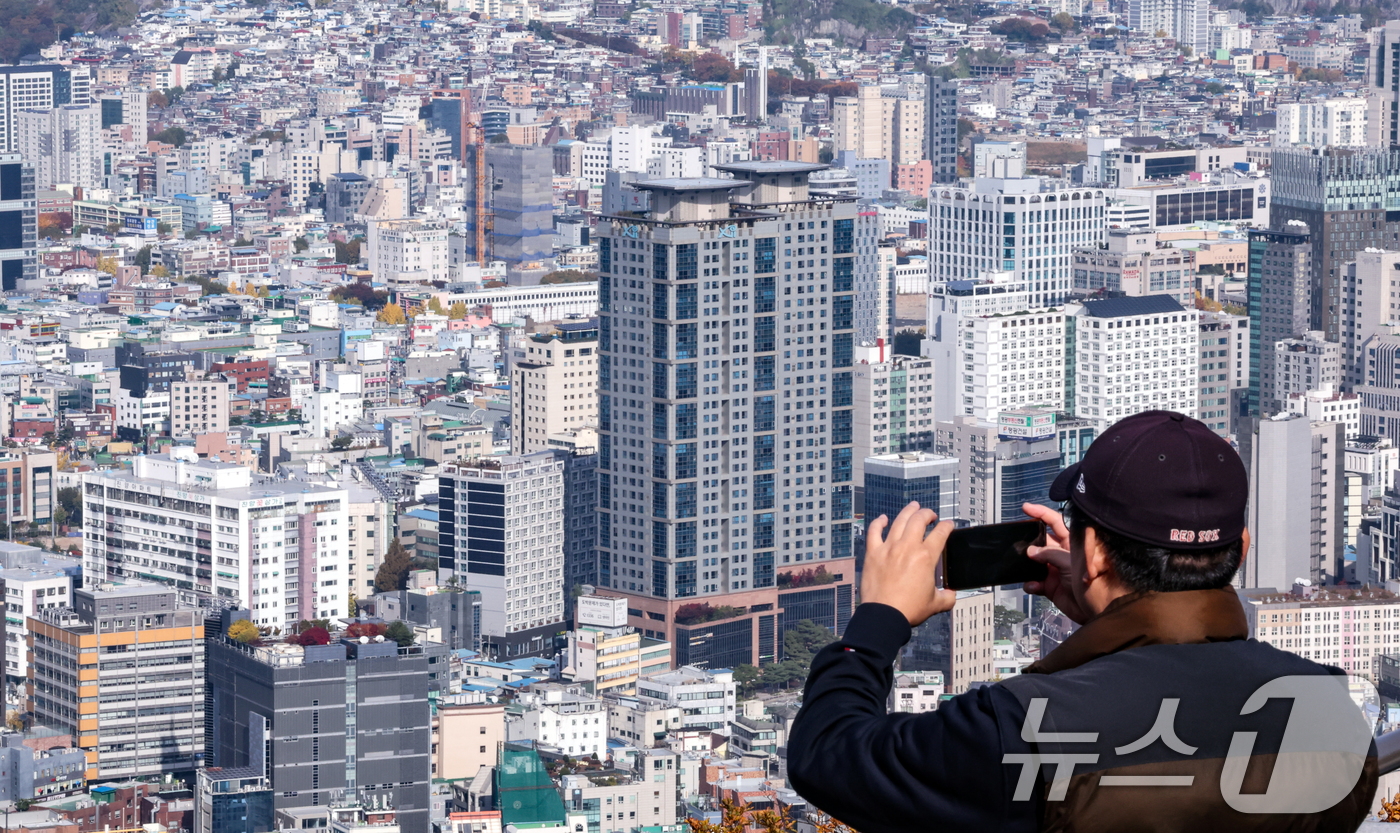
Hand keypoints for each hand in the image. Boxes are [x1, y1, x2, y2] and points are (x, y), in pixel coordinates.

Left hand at [861, 501, 956, 626]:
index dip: (947, 526)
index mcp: (926, 557)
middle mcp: (907, 548)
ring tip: (913, 506)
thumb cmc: (908, 610)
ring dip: (908, 511)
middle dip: (927, 514)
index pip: (940, 533)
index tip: (948, 525)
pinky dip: (879, 523)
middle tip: (930, 515)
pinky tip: (883, 518)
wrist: (884, 615)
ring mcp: (889, 548)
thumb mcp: (935, 604)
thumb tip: (951, 595)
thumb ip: (947, 597)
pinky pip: (874, 532)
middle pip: (919, 520)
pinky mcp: (873, 554)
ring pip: (899, 521)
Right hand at [1021, 502, 1091, 624]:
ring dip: (1027, 565)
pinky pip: (1035, 582)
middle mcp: (1062, 555)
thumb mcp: (1070, 561)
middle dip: (1030, 542)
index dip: (1041, 513)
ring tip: (1023, 566)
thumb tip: (1032, 551)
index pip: (1055, 522)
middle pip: (1042, 542)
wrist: (1097, 611)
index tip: (1026, 508)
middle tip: (1019, 542)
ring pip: (1035, 563)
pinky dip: (1031, 584)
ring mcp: (1056, 570)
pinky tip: (1033, 585)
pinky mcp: (1051, 587)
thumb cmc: (1094, 583)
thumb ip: (1049, 554)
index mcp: (1071, 543)